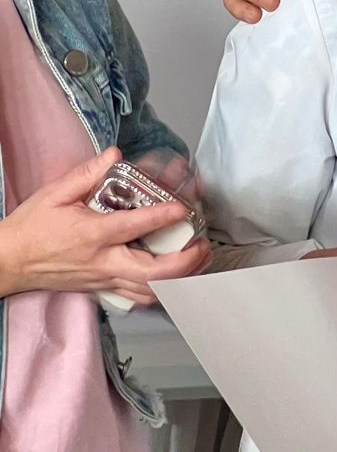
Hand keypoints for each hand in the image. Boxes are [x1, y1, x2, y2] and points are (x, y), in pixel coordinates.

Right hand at [0, 147, 212, 304]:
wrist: (8, 261)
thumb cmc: (31, 227)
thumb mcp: (54, 194)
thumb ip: (87, 173)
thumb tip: (115, 154)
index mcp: (92, 235)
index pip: (133, 227)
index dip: (162, 216)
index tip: (183, 207)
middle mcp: (102, 262)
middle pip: (153, 273)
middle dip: (185, 262)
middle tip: (202, 245)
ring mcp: (104, 280)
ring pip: (150, 291)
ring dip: (180, 279)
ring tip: (198, 261)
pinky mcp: (102, 289)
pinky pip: (137, 298)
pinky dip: (161, 291)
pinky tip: (175, 278)